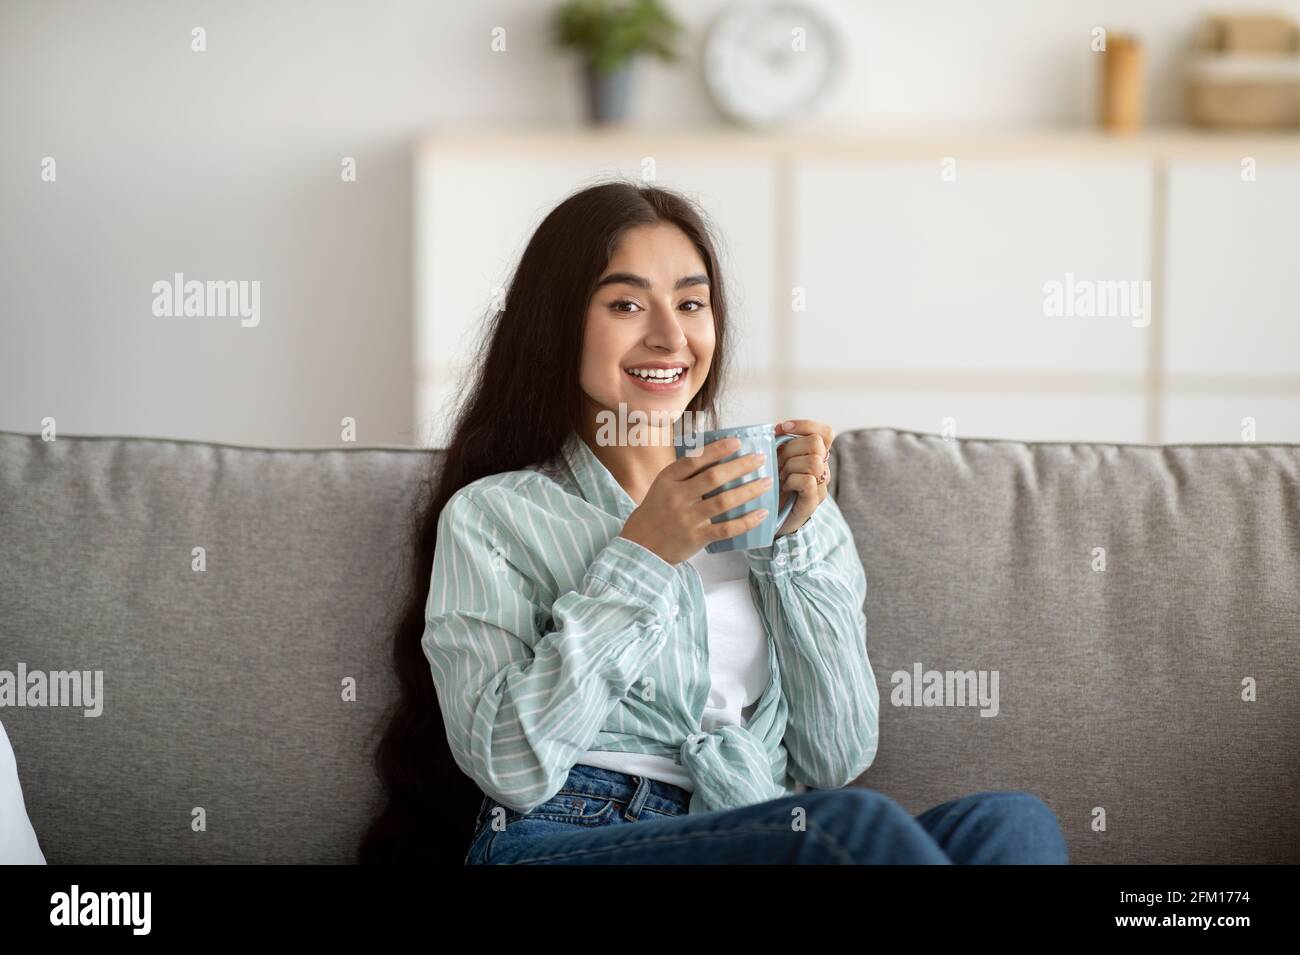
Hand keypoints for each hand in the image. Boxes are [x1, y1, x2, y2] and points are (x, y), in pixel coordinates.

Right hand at [619, 436, 772, 563]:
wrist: (640, 546)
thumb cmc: (656, 511)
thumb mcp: (662, 486)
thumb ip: (684, 473)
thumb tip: (716, 453)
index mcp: (668, 480)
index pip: (694, 460)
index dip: (716, 450)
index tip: (737, 442)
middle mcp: (677, 497)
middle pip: (714, 478)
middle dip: (740, 466)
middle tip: (760, 459)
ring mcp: (688, 518)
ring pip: (724, 501)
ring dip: (749, 491)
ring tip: (766, 482)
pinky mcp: (697, 537)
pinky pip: (726, 528)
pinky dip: (746, 521)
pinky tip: (761, 513)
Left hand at [772, 419, 832, 537]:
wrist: (771, 519)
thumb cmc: (771, 487)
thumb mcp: (775, 461)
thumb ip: (778, 445)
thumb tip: (773, 430)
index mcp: (816, 455)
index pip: (825, 432)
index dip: (805, 425)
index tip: (780, 428)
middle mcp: (823, 468)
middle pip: (816, 443)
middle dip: (790, 448)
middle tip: (778, 461)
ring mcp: (821, 485)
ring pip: (813, 461)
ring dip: (790, 466)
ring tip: (780, 476)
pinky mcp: (813, 500)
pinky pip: (807, 480)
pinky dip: (792, 480)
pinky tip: (783, 486)